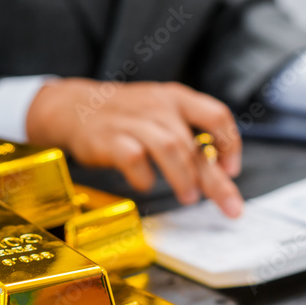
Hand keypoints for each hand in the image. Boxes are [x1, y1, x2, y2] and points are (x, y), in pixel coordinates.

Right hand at [27, 79, 243, 217]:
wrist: (74, 107)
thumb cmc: (126, 116)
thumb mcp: (160, 112)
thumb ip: (188, 136)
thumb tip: (220, 171)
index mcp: (176, 98)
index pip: (216, 115)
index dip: (230, 144)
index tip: (231, 170)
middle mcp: (158, 106)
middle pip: (193, 143)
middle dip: (215, 179)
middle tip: (230, 206)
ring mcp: (134, 121)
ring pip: (169, 148)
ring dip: (184, 178)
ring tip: (189, 198)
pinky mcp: (110, 139)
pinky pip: (134, 159)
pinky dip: (144, 178)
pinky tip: (146, 184)